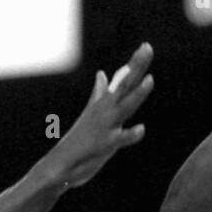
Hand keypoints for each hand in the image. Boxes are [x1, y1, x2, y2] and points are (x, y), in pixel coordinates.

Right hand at [45, 42, 153, 188]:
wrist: (61, 165)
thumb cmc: (80, 139)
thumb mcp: (92, 113)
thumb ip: (99, 93)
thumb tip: (102, 73)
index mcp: (104, 104)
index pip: (123, 80)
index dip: (136, 64)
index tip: (147, 46)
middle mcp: (105, 111)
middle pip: (125, 85)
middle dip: (137, 67)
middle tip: (147, 48)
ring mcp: (105, 126)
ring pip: (125, 107)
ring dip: (137, 94)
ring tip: (150, 81)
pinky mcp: (104, 145)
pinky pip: (119, 139)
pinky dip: (130, 134)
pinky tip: (141, 129)